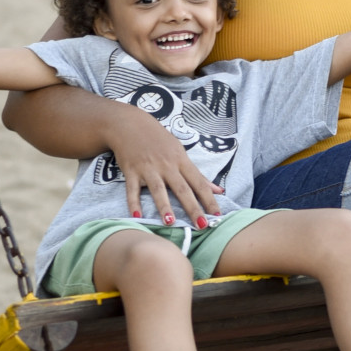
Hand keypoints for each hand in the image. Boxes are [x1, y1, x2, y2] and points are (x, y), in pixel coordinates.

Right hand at [104, 102, 220, 222]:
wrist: (130, 125)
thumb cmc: (159, 140)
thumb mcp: (181, 153)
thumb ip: (198, 175)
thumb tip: (219, 190)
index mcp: (181, 161)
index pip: (199, 183)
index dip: (209, 199)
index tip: (217, 215)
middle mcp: (166, 166)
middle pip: (182, 189)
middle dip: (193, 208)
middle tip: (202, 226)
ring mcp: (148, 169)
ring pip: (158, 190)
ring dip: (164, 206)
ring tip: (170, 223)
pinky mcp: (131, 172)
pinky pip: (132, 190)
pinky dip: (133, 203)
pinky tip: (137, 216)